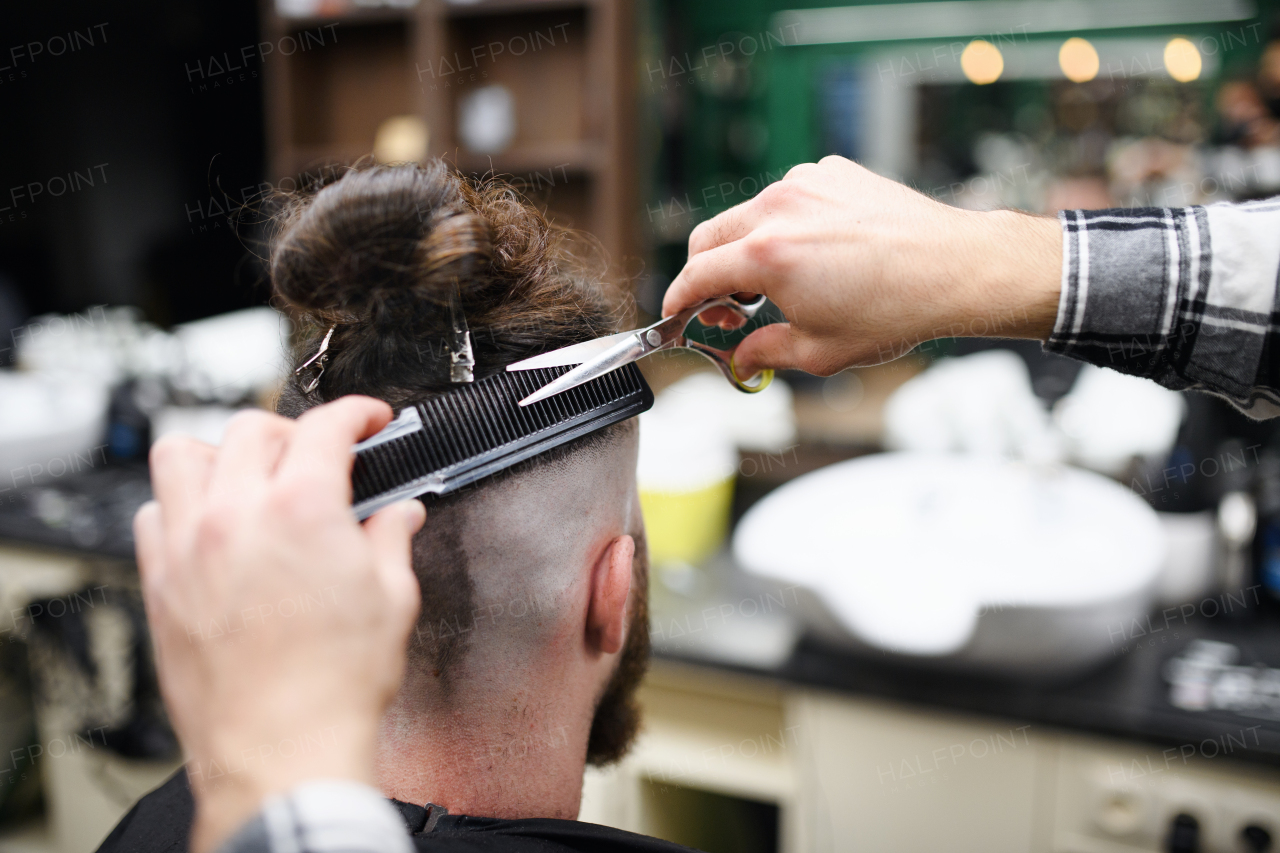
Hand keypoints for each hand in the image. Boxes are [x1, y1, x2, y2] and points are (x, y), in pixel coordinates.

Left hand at [134, 397, 425, 852]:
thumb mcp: (392, 600)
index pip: (325, 426)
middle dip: (293, 431)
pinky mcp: (160, 583)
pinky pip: (152, 513)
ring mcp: (189, 546)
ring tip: (249, 473)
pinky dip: (180, 503)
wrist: (281, 751)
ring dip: (221, 452)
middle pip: (253, 429)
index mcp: (303, 508)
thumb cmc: (333, 687)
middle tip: (318, 455)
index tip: (367, 420)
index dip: (356, 412)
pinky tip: (210, 524)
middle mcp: (237, 515)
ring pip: (182, 454)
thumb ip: (392, 541)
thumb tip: (397, 518)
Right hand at [662, 155, 1062, 376]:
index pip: (696, 274)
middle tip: (730, 311)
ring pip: (748, 216)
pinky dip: (784, 226)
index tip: (677, 315)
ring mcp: (805, 184)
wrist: (955, 270)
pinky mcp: (831, 172)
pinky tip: (815, 255)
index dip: (678, 300)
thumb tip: (742, 360)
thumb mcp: (819, 351)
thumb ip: (765, 353)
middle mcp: (778, 208)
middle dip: (708, 276)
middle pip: (710, 239)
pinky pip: (788, 199)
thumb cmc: (894, 311)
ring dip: (747, 250)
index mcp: (767, 255)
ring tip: (780, 286)